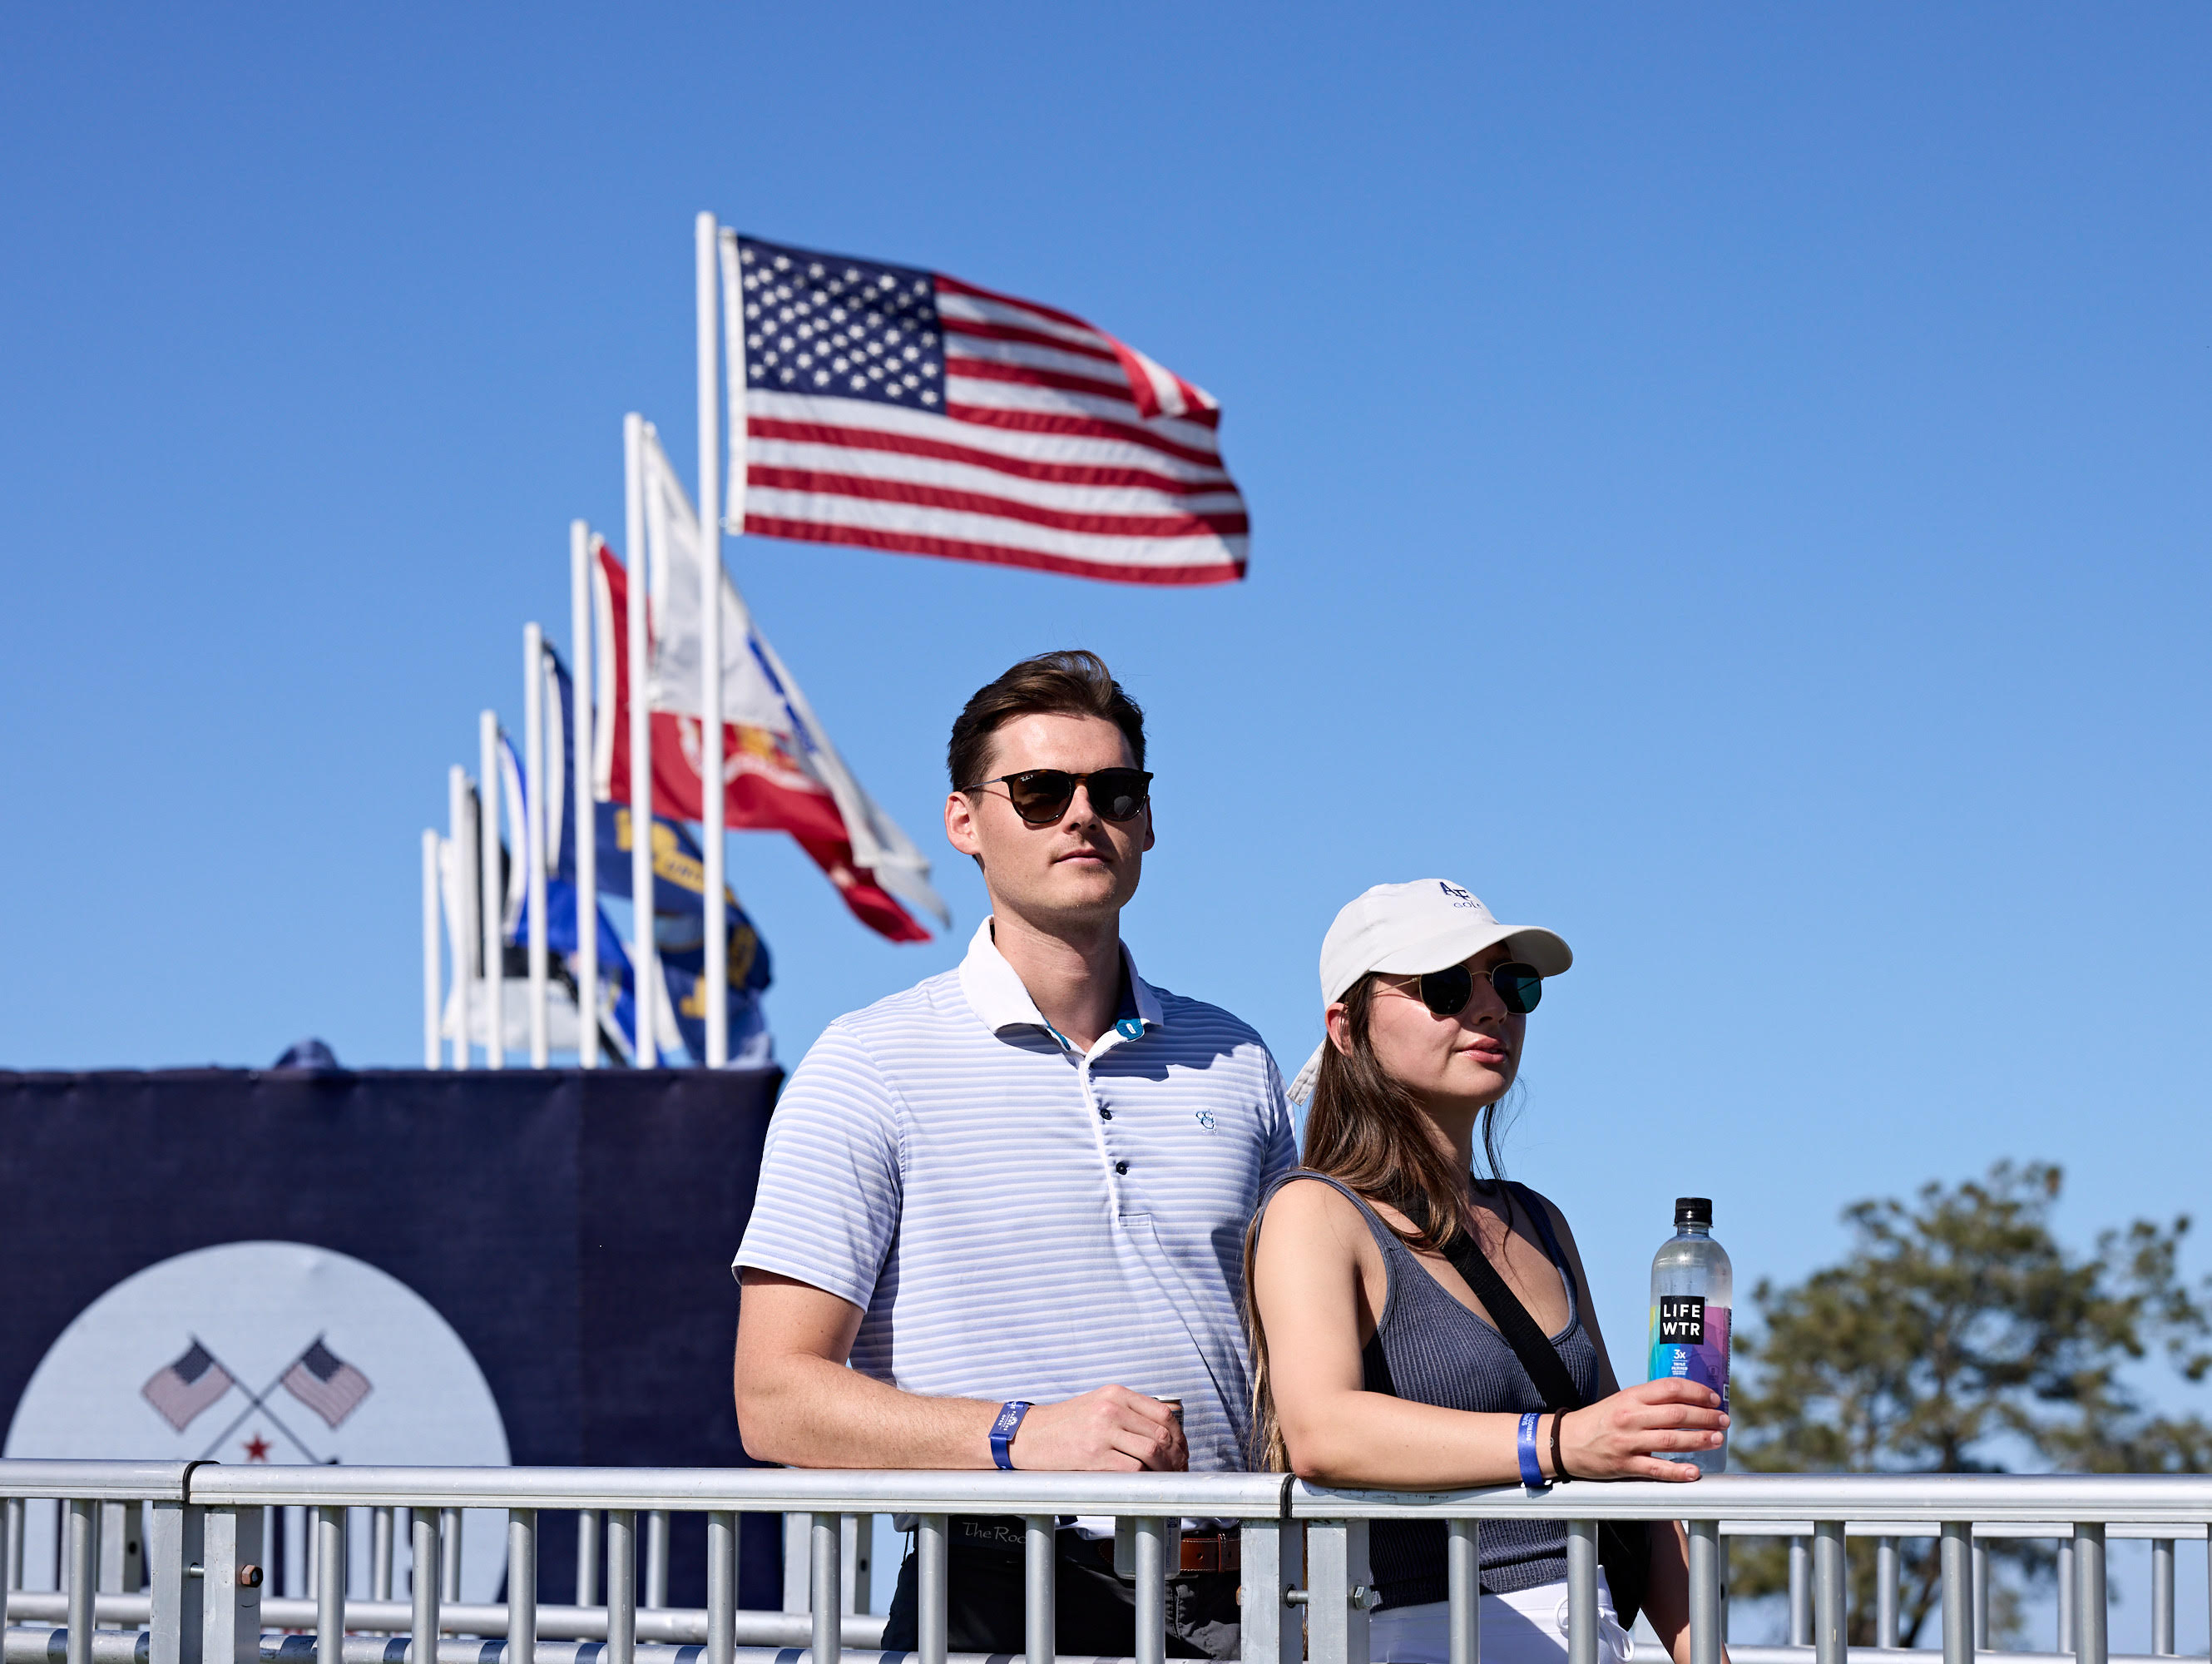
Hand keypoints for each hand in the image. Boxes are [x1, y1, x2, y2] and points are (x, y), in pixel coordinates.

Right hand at [1007, 1387, 1186, 1471]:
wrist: (1028, 1435)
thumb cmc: (1063, 1424)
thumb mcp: (1097, 1404)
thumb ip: (1128, 1412)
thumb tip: (1165, 1428)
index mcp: (1115, 1394)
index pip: (1163, 1413)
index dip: (1179, 1436)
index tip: (1182, 1450)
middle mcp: (1111, 1408)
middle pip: (1161, 1433)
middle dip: (1177, 1456)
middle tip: (1179, 1469)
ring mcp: (1103, 1431)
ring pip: (1152, 1451)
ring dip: (1165, 1469)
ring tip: (1166, 1478)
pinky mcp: (1094, 1455)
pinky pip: (1133, 1468)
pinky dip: (1146, 1477)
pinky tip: (1147, 1482)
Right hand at [1558, 1380, 1727, 1481]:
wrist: (1565, 1442)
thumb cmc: (1598, 1421)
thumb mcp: (1621, 1402)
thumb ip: (1649, 1402)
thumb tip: (1686, 1402)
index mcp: (1631, 1397)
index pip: (1670, 1388)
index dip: (1697, 1392)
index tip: (1714, 1398)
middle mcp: (1630, 1417)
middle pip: (1676, 1413)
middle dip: (1706, 1416)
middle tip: (1723, 1420)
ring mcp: (1627, 1441)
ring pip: (1671, 1439)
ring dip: (1699, 1439)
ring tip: (1717, 1439)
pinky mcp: (1624, 1465)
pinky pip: (1656, 1469)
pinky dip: (1677, 1471)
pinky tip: (1694, 1472)